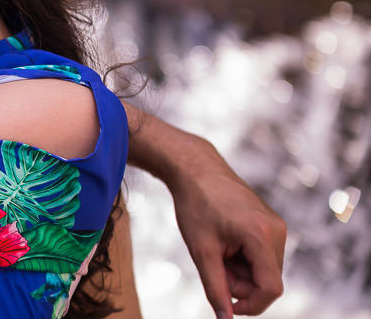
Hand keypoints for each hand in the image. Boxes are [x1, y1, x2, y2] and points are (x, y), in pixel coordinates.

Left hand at [166, 135, 285, 316]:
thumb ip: (215, 287)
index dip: (250, 305)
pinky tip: (225, 242)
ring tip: (216, 250)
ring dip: (240, 271)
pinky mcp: (271, 224)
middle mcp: (277, 231)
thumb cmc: (195, 205)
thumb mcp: (201, 250)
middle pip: (266, 280)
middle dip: (239, 283)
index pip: (270, 288)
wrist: (196, 168)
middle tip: (212, 265)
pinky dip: (243, 258)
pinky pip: (262, 255)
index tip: (227, 306)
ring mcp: (277, 226)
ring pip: (264, 269)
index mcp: (261, 236)